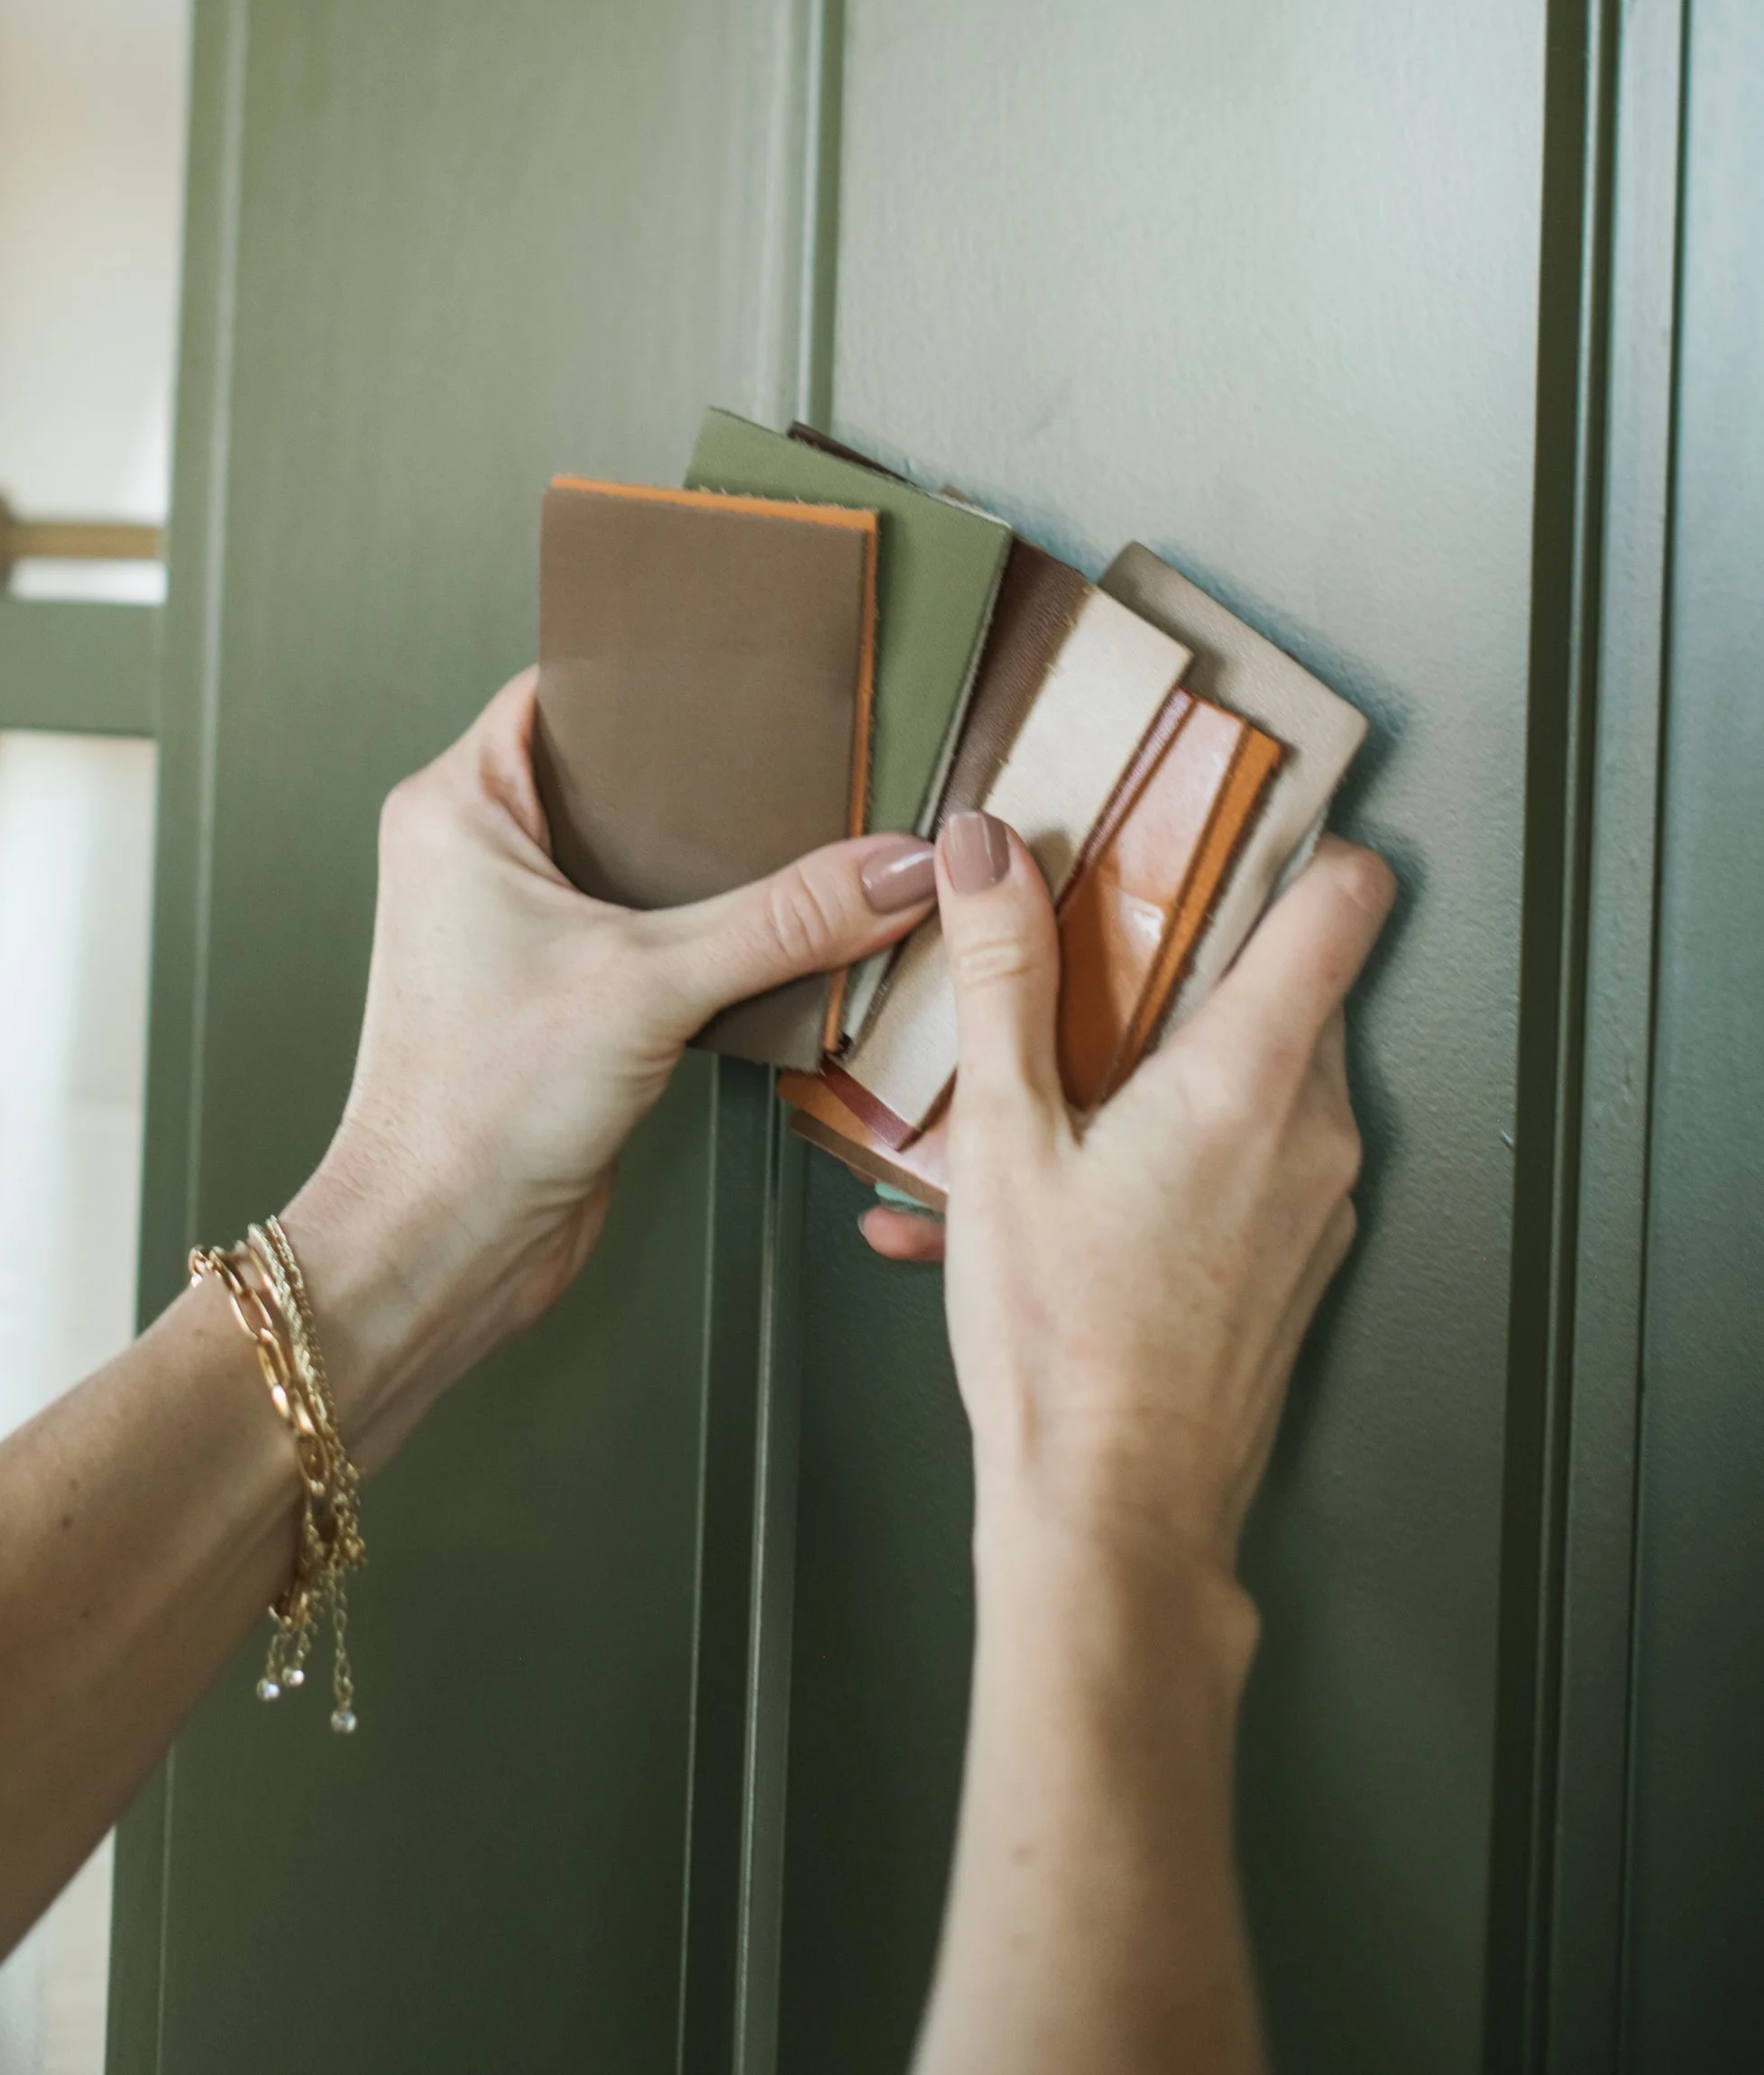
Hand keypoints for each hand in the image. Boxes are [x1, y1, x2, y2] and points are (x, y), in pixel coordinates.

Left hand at [286, 669, 938, 1460]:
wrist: (442, 1251)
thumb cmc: (474, 1110)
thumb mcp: (650, 985)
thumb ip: (784, 919)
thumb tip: (898, 866)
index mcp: (459, 806)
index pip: (566, 689)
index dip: (656, 668)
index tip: (747, 652)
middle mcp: (481, 853)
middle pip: (618, 770)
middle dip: (712, 768)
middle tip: (809, 740)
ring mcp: (521, 927)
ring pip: (643, 855)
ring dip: (722, 859)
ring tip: (817, 825)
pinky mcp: (566, 995)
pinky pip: (655, 929)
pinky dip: (717, 927)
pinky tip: (789, 926)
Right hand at [866, 810, 1392, 1572]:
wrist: (1115, 1515)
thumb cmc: (1063, 1345)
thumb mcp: (1002, 1138)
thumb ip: (1002, 978)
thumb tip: (994, 851)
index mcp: (1254, 1076)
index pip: (1342, 901)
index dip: (1299, 842)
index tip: (1231, 820)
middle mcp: (1315, 1130)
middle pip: (1285, 983)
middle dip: (1188, 959)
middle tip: (1083, 961)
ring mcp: (1317, 1202)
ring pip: (1257, 1075)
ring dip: (1160, 1065)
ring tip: (1041, 1105)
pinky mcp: (1297, 1262)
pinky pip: (1244, 1163)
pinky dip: (1163, 1152)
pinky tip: (1052, 1196)